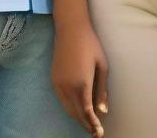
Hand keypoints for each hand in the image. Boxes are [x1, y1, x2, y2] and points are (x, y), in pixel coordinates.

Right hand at [52, 22, 108, 136]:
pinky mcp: (53, 80)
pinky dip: (70, 108)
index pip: (87, 113)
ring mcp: (58, 84)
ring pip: (67, 109)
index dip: (93, 125)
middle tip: (95, 131)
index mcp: (82, 84)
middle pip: (76, 114)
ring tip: (88, 123)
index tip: (99, 134)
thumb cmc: (91, 44)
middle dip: (85, 124)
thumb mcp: (102, 66)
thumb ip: (102, 90)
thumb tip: (102, 111)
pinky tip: (77, 108)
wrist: (71, 29)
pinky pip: (62, 100)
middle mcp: (67, 88)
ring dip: (77, 117)